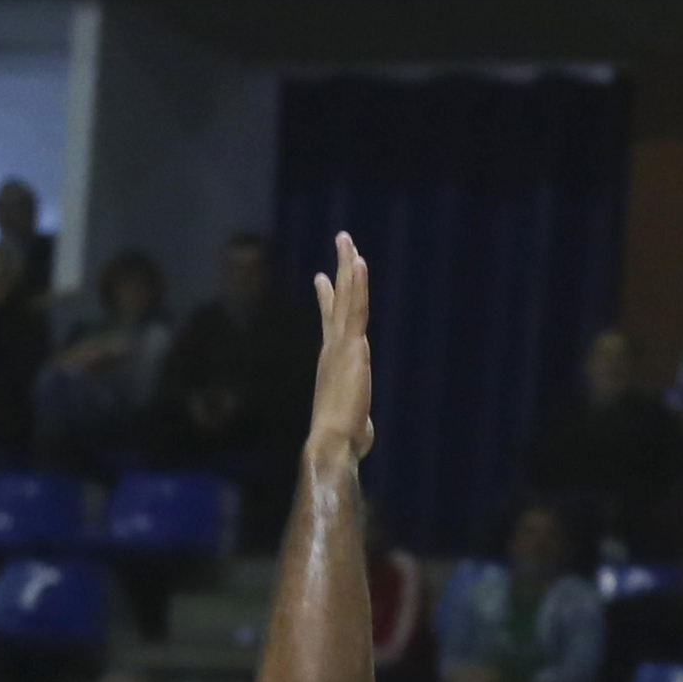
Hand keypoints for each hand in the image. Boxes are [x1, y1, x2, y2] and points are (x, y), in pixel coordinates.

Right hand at [310, 231, 372, 458]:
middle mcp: (333, 347)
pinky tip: (358, 262)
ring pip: (347, 297)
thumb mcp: (353, 423)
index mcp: (332, 361)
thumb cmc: (343, 441)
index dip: (327, 299)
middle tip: (341, 242)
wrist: (333, 442)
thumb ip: (357, 419)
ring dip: (347, 265)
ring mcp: (341, 344)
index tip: (321, 278)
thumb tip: (361, 432)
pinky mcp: (352, 347)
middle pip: (338, 300)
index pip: (330, 322)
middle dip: (339, 269)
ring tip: (346, 239)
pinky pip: (356, 308)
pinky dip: (357, 284)